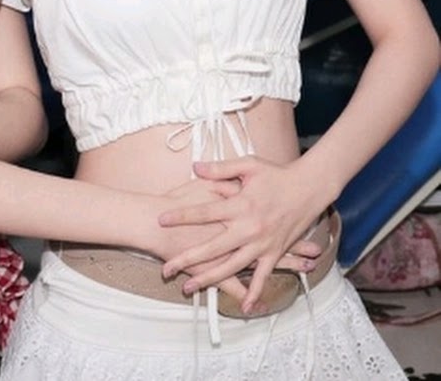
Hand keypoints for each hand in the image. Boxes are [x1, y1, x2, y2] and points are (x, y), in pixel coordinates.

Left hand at [158, 157, 323, 311]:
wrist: (310, 187)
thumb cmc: (277, 174)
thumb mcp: (248, 165)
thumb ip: (220, 168)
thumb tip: (195, 167)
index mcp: (241, 205)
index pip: (204, 212)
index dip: (181, 216)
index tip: (161, 220)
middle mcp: (250, 228)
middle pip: (213, 247)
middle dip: (188, 258)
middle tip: (167, 268)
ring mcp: (263, 244)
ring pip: (232, 266)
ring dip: (210, 279)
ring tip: (190, 287)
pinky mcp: (275, 253)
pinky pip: (263, 276)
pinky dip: (255, 292)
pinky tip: (243, 306)